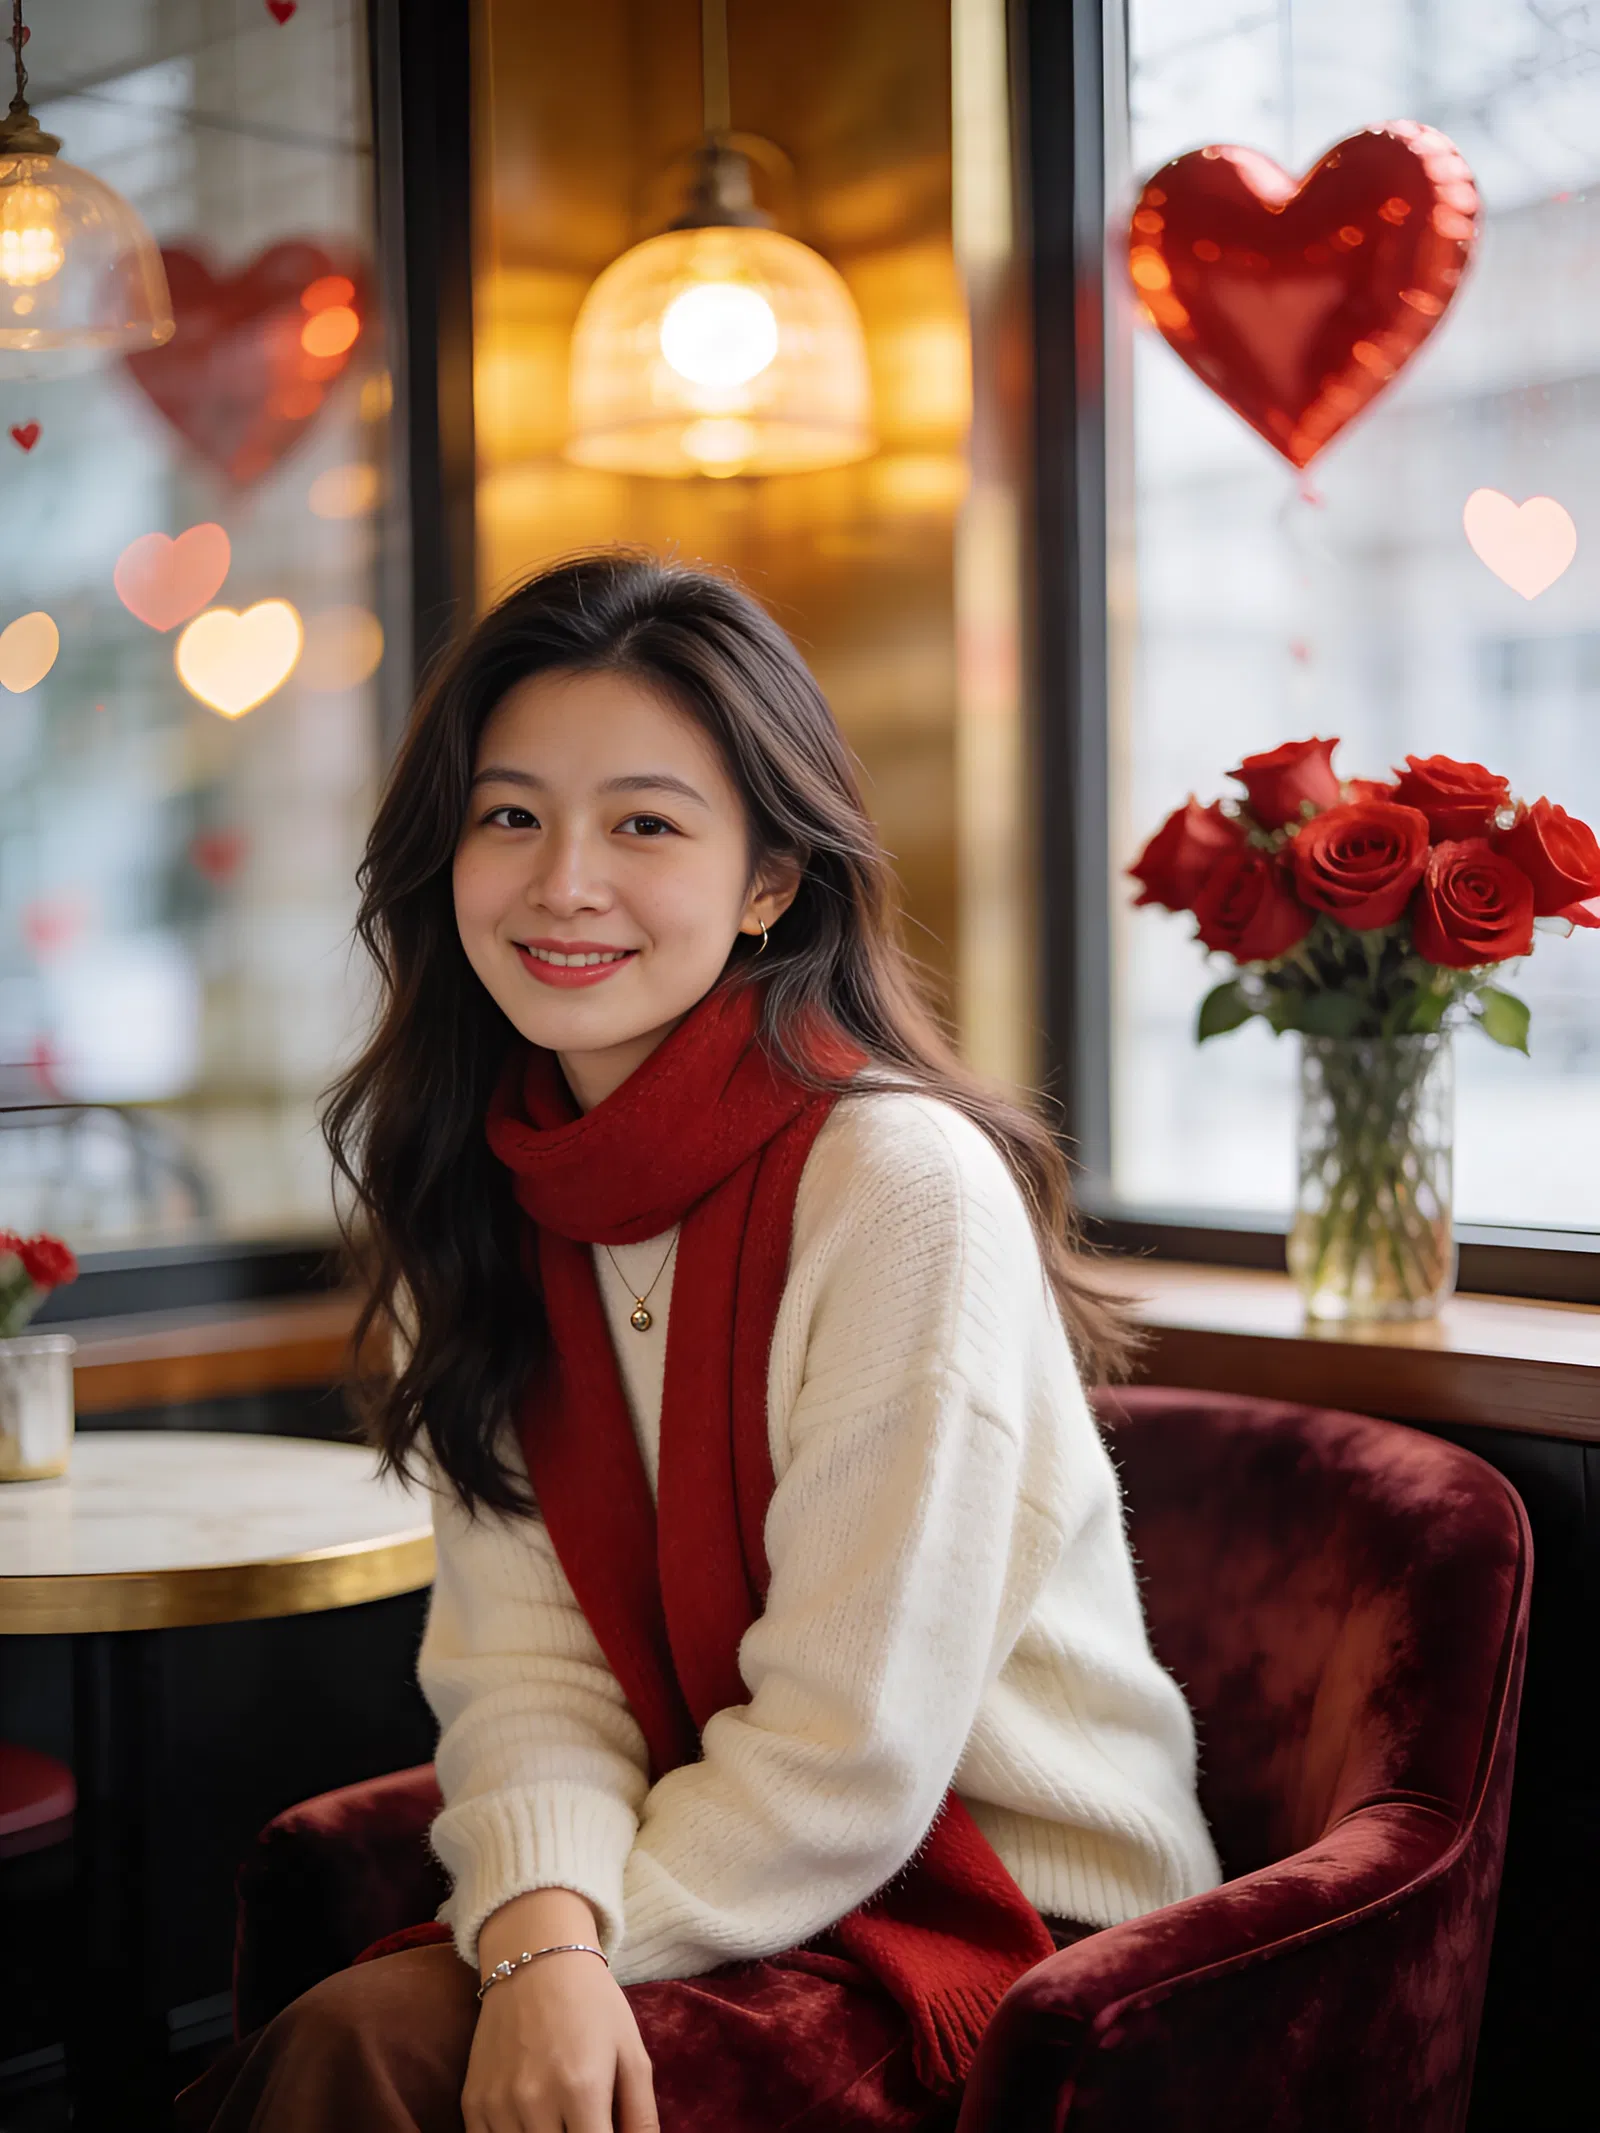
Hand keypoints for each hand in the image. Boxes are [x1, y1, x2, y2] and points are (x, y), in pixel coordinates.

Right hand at [463, 1947, 658, 2132]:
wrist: (535, 1958)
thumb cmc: (592, 2004)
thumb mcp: (631, 2053)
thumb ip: (642, 2116)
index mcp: (582, 2090)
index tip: (603, 2131)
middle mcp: (535, 2101)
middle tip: (582, 2121)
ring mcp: (498, 2104)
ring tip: (558, 2118)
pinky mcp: (472, 2102)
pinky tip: (529, 2122)